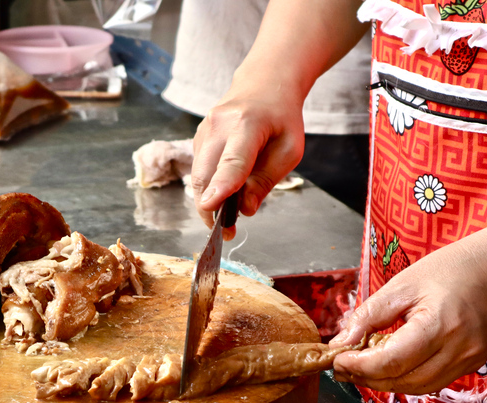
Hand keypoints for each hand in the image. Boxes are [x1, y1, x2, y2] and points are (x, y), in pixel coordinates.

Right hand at [191, 80, 304, 239]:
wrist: (263, 85)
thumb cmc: (281, 119)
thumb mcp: (289, 150)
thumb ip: (266, 180)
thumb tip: (244, 209)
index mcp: (247, 123)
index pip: (232, 161)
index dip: (222, 187)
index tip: (211, 209)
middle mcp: (218, 124)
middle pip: (204, 174)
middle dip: (210, 208)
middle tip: (226, 233)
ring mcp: (203, 130)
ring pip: (197, 176)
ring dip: (209, 201)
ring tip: (228, 216)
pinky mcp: (198, 138)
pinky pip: (199, 171)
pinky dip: (209, 187)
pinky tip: (226, 191)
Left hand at [329, 233, 486, 394]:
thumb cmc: (453, 269)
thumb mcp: (403, 285)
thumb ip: (370, 315)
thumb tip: (340, 343)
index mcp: (440, 325)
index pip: (391, 361)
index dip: (358, 366)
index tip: (334, 359)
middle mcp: (459, 351)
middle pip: (402, 380)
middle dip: (365, 377)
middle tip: (339, 365)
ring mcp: (469, 362)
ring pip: (416, 387)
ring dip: (383, 382)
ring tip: (358, 367)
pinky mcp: (471, 365)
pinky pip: (431, 381)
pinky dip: (404, 377)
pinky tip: (386, 364)